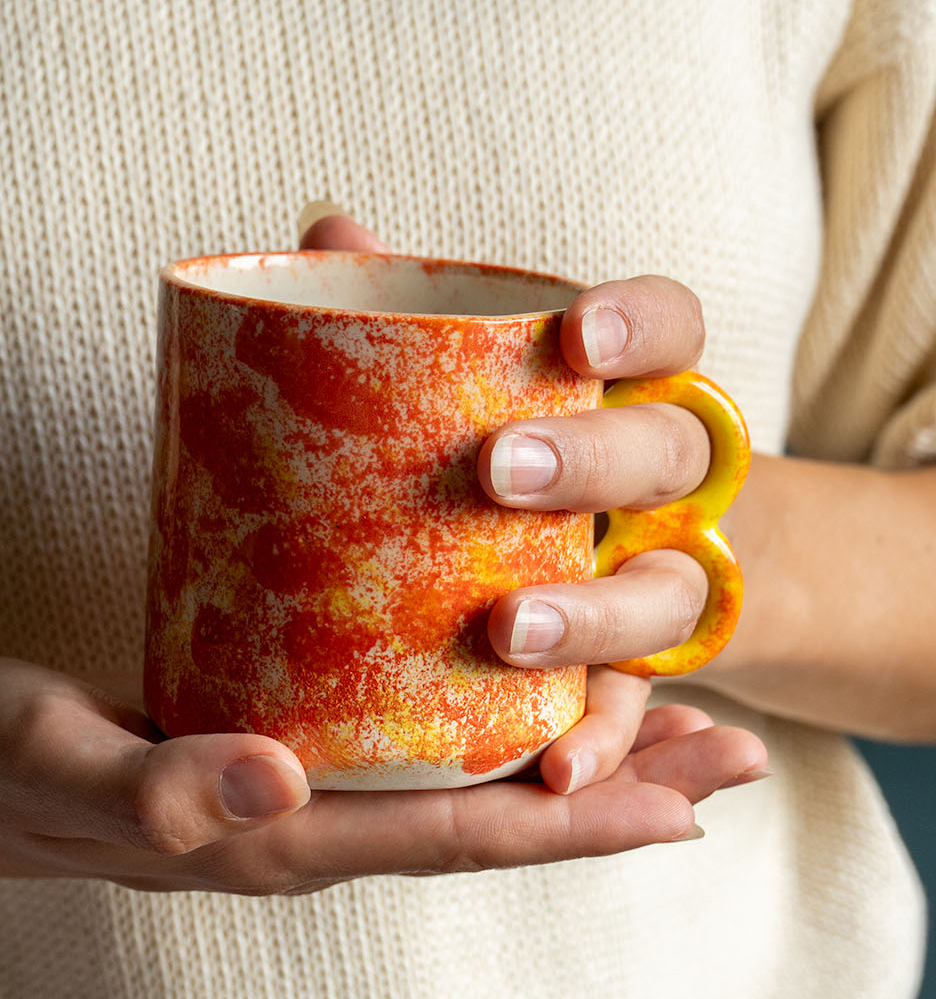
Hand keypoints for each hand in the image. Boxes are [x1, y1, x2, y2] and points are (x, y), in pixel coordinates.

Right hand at [0, 656, 764, 891]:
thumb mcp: (57, 761)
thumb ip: (158, 786)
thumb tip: (284, 786)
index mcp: (279, 840)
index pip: (455, 843)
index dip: (574, 830)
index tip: (685, 808)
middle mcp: (314, 820)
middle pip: (495, 817)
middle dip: (618, 790)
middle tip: (732, 750)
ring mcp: (304, 783)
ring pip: (469, 777)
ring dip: (578, 752)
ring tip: (677, 712)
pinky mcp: (283, 733)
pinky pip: (413, 738)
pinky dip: (493, 716)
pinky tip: (531, 679)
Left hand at [298, 207, 744, 794]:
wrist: (581, 559)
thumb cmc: (498, 453)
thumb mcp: (451, 387)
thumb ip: (402, 313)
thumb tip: (326, 226)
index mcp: (622, 392)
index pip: (673, 328)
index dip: (642, 322)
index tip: (574, 330)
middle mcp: (658, 485)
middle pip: (672, 457)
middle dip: (598, 462)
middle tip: (499, 470)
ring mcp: (653, 580)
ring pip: (668, 597)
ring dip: (599, 614)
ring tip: (509, 629)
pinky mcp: (630, 675)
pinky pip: (632, 709)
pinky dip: (607, 740)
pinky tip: (556, 771)